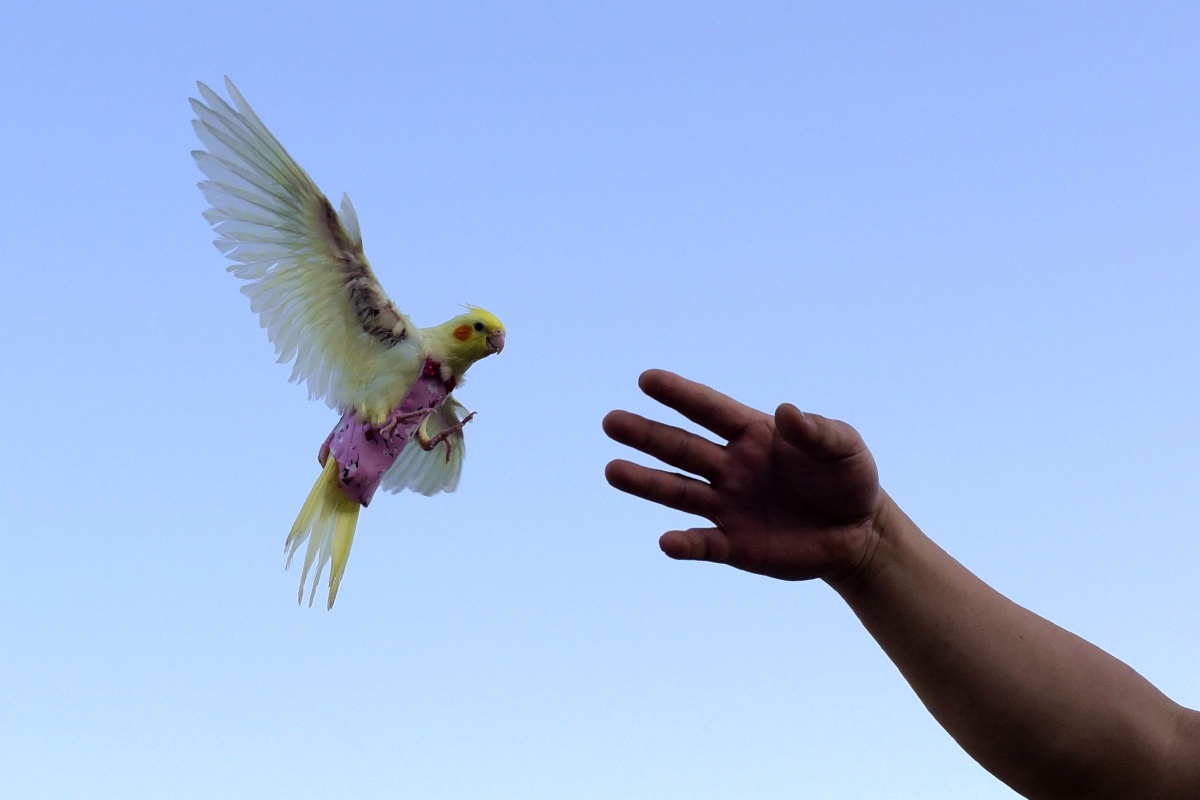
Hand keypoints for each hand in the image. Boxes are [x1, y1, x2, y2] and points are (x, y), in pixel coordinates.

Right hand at [604, 370, 883, 580]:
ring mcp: (728, 506)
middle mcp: (731, 467)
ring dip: (646, 483)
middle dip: (646, 435)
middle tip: (611, 421)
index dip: (679, 394)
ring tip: (612, 471)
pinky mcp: (735, 544)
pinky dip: (684, 544)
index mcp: (752, 434)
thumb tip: (786, 412)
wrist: (859, 534)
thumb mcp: (844, 447)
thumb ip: (816, 431)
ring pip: (678, 491)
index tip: (646, 379)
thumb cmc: (848, 478)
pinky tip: (666, 542)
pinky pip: (703, 543)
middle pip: (680, 448)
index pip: (709, 410)